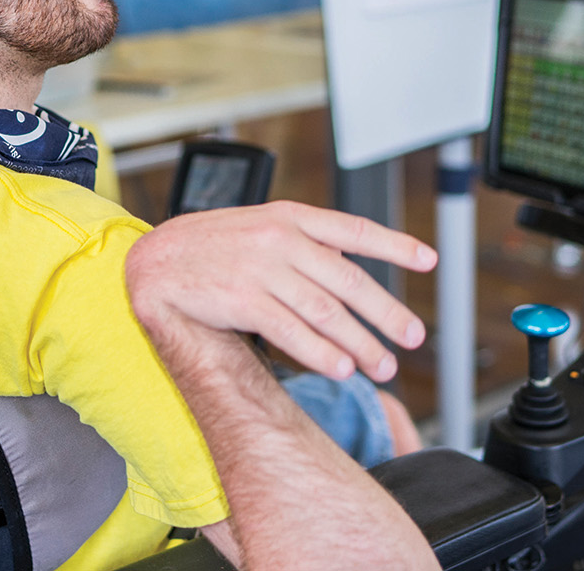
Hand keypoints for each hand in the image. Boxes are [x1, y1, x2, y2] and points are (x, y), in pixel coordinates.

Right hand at [125, 201, 435, 382]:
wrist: (154, 262)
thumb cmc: (211, 250)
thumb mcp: (259, 230)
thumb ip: (302, 247)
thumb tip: (349, 276)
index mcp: (290, 216)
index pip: (354, 230)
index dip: (395, 245)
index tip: (429, 260)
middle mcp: (281, 237)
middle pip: (349, 280)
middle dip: (387, 313)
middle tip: (413, 337)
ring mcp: (261, 267)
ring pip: (326, 311)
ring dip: (360, 343)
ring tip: (383, 367)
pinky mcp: (241, 298)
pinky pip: (291, 330)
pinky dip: (320, 352)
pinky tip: (342, 368)